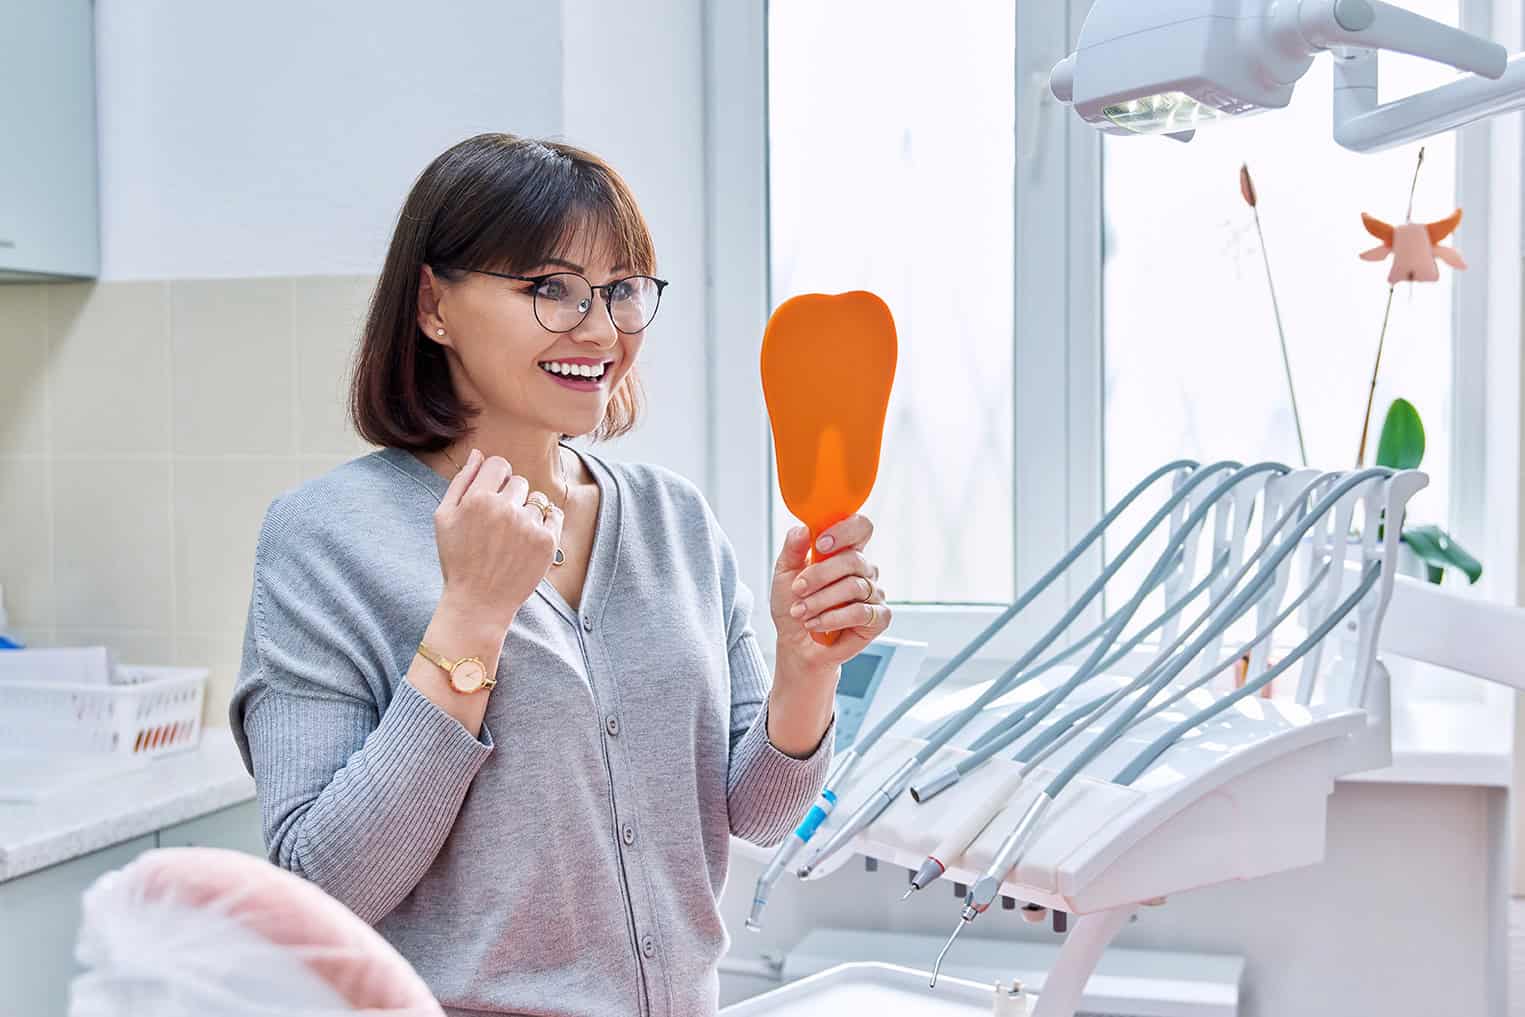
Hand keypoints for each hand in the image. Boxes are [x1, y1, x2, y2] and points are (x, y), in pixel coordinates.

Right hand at [434, 449, 564, 629]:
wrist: (478, 602)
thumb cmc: (458, 559)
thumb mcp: (444, 518)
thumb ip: (461, 482)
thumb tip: (478, 454)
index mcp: (477, 498)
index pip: (499, 464)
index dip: (496, 478)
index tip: (492, 497)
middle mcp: (505, 508)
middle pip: (519, 481)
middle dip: (510, 497)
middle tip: (498, 526)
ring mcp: (528, 525)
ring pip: (537, 499)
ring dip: (527, 512)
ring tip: (512, 538)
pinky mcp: (547, 542)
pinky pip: (554, 515)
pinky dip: (544, 524)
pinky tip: (527, 541)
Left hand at [770, 514, 891, 671]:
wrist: (794, 642)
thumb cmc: (792, 604)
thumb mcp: (784, 572)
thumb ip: (793, 547)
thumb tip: (804, 528)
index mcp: (845, 551)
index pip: (860, 527)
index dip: (844, 531)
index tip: (820, 545)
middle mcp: (864, 569)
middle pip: (853, 559)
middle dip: (820, 575)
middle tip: (798, 589)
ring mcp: (874, 593)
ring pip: (855, 586)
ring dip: (821, 600)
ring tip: (801, 611)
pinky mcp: (879, 618)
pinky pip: (861, 612)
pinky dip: (834, 618)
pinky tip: (816, 623)